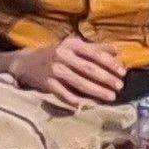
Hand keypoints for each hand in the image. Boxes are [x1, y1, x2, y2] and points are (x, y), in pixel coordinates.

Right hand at [11, 35, 128, 105]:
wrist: (26, 63)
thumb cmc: (55, 54)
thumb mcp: (73, 47)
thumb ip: (94, 48)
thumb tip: (118, 51)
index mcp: (70, 44)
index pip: (94, 54)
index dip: (110, 63)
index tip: (123, 72)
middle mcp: (61, 56)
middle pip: (89, 69)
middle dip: (106, 79)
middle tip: (119, 86)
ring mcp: (54, 70)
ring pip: (80, 83)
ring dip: (97, 91)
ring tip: (111, 97)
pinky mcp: (47, 84)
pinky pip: (66, 95)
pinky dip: (79, 101)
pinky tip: (91, 104)